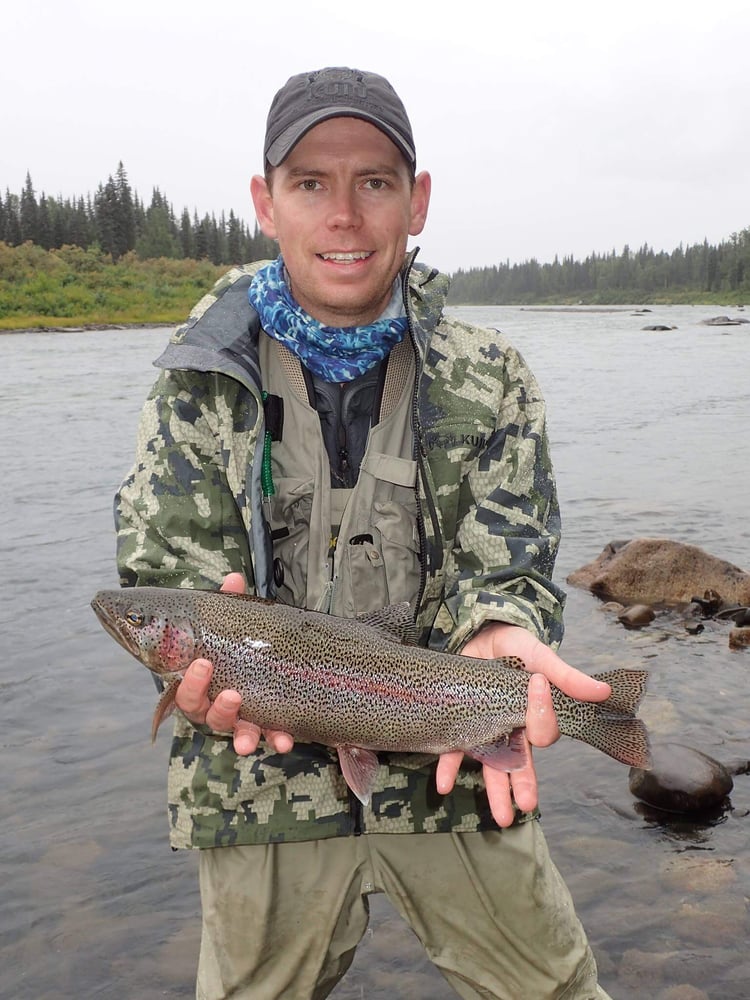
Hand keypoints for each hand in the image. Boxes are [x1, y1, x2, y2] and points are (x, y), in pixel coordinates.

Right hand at [174, 573, 293, 754]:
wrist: (266, 659)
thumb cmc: (237, 643)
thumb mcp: (233, 625)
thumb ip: (230, 604)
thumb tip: (234, 578)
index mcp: (202, 684)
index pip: (186, 692)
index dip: (192, 683)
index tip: (203, 664)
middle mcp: (216, 705)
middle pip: (207, 716)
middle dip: (219, 708)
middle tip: (233, 695)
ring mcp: (240, 719)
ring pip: (235, 733)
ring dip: (243, 737)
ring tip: (249, 740)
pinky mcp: (264, 726)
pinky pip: (268, 737)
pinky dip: (276, 739)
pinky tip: (285, 741)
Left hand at [435, 622, 611, 827]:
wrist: (479, 633)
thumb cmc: (514, 645)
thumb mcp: (539, 654)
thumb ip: (565, 675)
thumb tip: (602, 692)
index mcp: (533, 715)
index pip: (543, 730)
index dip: (542, 714)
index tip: (537, 683)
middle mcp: (511, 729)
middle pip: (521, 763)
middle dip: (524, 785)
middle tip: (526, 807)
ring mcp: (486, 729)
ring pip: (492, 765)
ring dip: (494, 790)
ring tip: (500, 817)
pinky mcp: (459, 724)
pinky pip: (455, 750)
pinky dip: (449, 767)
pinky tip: (443, 785)